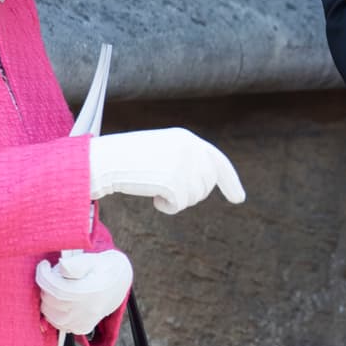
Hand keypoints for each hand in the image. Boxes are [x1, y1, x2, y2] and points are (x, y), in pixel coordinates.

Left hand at [35, 249, 132, 334]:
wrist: (119, 283)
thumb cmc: (103, 268)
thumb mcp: (92, 259)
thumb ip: (75, 263)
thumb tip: (62, 266)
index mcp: (88, 292)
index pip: (55, 289)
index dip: (44, 276)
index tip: (43, 265)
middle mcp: (85, 311)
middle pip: (50, 301)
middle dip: (47, 285)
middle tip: (56, 274)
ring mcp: (82, 323)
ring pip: (49, 314)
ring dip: (49, 299)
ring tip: (60, 287)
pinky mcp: (81, 328)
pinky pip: (57, 322)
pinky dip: (54, 311)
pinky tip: (64, 300)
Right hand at [89, 128, 245, 212]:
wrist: (107, 159)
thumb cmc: (128, 157)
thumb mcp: (161, 150)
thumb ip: (185, 160)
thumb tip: (205, 182)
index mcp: (187, 139)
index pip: (218, 161)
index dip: (230, 181)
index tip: (239, 198)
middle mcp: (191, 149)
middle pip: (207, 185)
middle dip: (191, 193)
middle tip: (166, 188)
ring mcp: (184, 165)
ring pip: (195, 197)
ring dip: (177, 199)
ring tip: (155, 186)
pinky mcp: (175, 181)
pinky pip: (180, 206)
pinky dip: (167, 207)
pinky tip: (153, 197)